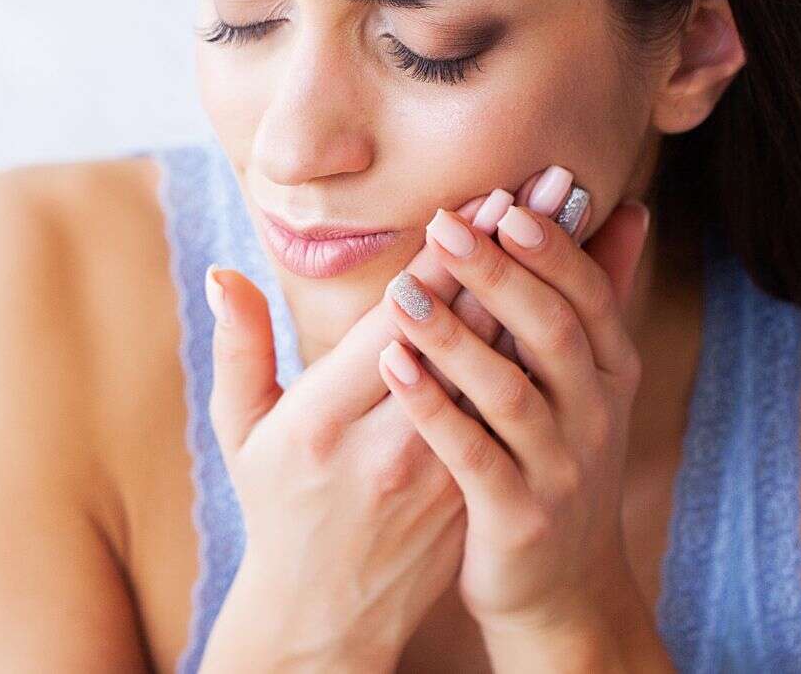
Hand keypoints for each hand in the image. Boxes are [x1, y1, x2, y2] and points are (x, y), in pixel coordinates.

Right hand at [198, 173, 561, 669]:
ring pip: (500, 367)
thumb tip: (224, 275)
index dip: (446, 259)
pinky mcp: (471, 488)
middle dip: (510, 252)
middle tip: (554, 184)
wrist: (325, 616)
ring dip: (539, 291)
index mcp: (323, 422)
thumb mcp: (240, 432)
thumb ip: (238, 348)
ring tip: (576, 228)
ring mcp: (438, 471)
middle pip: (463, 333)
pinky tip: (571, 301)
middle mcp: (389, 445)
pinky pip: (512, 405)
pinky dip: (540, 348)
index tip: (485, 197)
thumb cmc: (277, 508)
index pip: (397, 322)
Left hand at [377, 188, 653, 645]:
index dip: (550, 248)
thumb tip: (630, 206)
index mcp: (609, 373)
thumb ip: (600, 294)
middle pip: (553, 332)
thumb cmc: (557, 459)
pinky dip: (433, 408)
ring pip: (511, 392)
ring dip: (455, 337)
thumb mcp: (590, 381)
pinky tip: (392, 365)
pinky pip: (473, 456)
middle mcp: (596, 417)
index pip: (590, 296)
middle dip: (500, 274)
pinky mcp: (518, 518)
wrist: (561, 588)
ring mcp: (560, 470)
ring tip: (401, 291)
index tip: (504, 200)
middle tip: (444, 225)